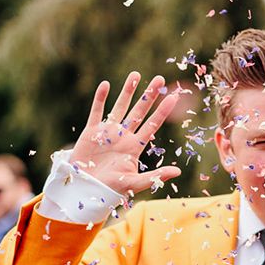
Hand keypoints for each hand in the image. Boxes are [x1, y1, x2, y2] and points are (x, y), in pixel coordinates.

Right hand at [69, 72, 180, 196]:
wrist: (87, 190)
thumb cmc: (112, 189)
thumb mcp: (135, 183)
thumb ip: (156, 176)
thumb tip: (178, 172)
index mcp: (134, 147)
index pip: (152, 125)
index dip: (162, 111)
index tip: (174, 97)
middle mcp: (123, 137)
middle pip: (139, 111)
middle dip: (149, 95)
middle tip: (159, 78)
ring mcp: (108, 133)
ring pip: (120, 107)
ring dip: (128, 91)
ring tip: (136, 74)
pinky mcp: (91, 132)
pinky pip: (97, 111)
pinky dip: (100, 98)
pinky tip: (105, 85)